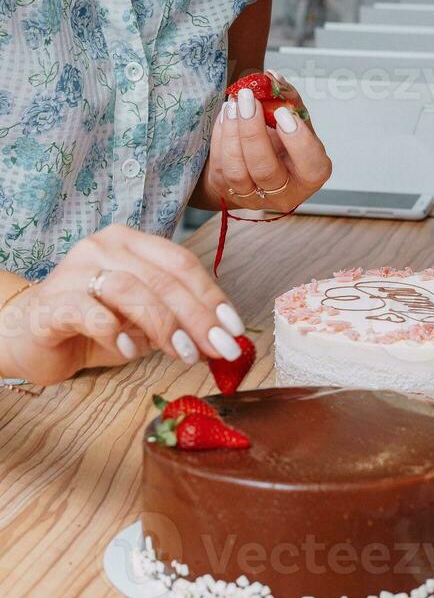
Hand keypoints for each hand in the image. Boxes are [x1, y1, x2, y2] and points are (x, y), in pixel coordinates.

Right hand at [0, 225, 245, 385]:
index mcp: (131, 243)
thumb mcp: (146, 321)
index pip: (181, 263)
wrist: (34, 336)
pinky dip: (116, 332)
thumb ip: (179, 322)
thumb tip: (223, 340)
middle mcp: (103, 247)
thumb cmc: (96, 324)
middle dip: (198, 318)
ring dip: (164, 325)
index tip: (234, 330)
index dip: (212, 296)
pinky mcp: (54, 302)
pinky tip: (132, 351)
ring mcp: (75, 270)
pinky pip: (90, 312)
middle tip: (219, 349)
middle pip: (162, 279)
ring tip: (183, 355)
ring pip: (131, 290)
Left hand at [202, 74, 331, 212]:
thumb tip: (272, 78)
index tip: (283, 112)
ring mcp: (253, 197)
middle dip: (253, 131)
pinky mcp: (228, 192)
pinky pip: (220, 166)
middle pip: (265, 170)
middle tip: (247, 98)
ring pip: (237, 172)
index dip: (298, 141)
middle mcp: (283, 193)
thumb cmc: (281, 140)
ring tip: (233, 104)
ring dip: (232, 133)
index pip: (312, 167)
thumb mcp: (294, 120)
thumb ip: (288, 99)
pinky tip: (226, 115)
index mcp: (309, 175)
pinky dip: (220, 137)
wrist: (255, 161)